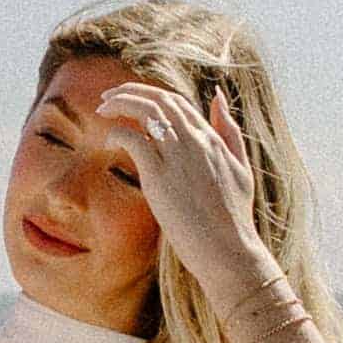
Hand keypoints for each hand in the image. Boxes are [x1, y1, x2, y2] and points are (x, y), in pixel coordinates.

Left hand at [99, 79, 270, 303]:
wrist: (228, 250)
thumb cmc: (233, 217)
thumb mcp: (241, 166)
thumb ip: (229, 131)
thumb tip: (218, 96)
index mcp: (212, 138)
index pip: (177, 102)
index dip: (152, 94)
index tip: (132, 97)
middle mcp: (195, 140)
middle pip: (159, 99)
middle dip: (130, 91)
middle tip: (108, 96)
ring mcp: (177, 155)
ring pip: (145, 110)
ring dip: (119, 103)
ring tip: (101, 107)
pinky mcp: (158, 174)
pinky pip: (132, 139)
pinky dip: (116, 133)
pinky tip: (108, 141)